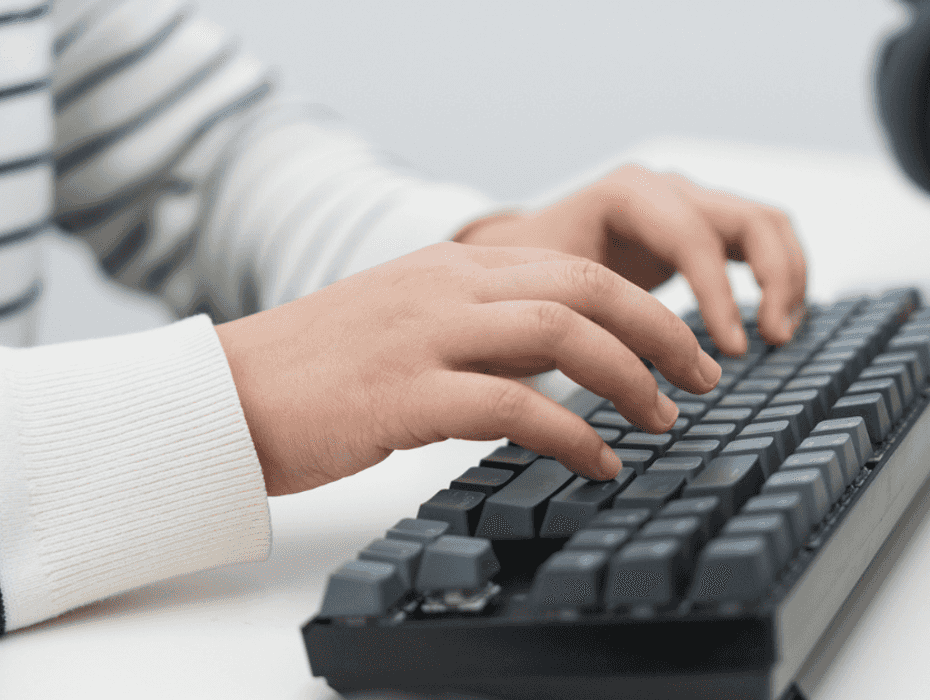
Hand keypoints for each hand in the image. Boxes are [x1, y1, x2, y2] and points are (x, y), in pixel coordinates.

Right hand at [215, 242, 720, 495]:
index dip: (644, 307)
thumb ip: (479, 324)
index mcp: (453, 266)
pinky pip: (512, 406)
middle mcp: (447, 287)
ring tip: (665, 419)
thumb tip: (554, 358)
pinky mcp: (402, 394)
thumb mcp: (409, 318)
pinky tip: (600, 461)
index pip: (574, 267)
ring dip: (628, 379)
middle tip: (702, 378)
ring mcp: (424, 335)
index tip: (683, 347)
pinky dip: (572, 433)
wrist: (227, 395)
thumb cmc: (320, 368)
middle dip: (659, 332)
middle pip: (583, 288)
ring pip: (559, 334)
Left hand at [456, 165, 807, 355]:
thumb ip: (586, 327)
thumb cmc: (521, 276)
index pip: (693, 238)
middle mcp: (666, 189)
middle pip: (751, 219)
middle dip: (773, 281)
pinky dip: (779, 279)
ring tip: (779, 336)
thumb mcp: (543, 294)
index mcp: (626, 195)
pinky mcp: (702, 226)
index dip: (719, 295)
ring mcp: (689, 203)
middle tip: (772, 341)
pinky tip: (772, 325)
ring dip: (787, 279)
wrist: (515, 252)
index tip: (731, 351)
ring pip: (768, 225)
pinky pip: (762, 241)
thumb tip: (627, 388)